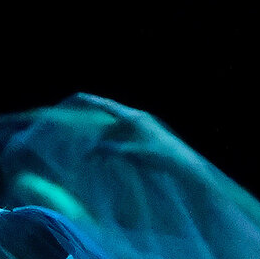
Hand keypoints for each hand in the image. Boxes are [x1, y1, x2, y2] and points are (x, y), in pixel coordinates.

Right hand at [64, 93, 205, 173]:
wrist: (180, 162)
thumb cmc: (158, 155)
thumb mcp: (133, 153)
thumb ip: (113, 149)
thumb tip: (95, 148)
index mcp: (134, 117)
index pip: (109, 107)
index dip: (93, 101)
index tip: (79, 96)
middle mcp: (136, 119)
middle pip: (110, 124)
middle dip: (98, 138)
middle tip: (87, 154)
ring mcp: (140, 128)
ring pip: (116, 133)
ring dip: (106, 146)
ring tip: (98, 161)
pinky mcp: (143, 137)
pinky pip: (124, 139)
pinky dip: (116, 148)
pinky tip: (111, 159)